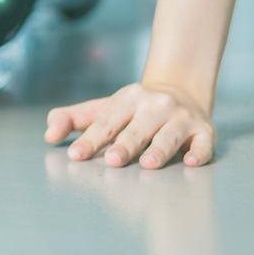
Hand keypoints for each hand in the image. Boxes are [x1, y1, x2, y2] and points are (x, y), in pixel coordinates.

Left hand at [43, 80, 214, 168]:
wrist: (182, 90)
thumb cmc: (134, 109)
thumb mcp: (104, 108)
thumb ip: (74, 119)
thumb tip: (48, 134)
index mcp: (127, 99)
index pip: (106, 122)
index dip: (90, 139)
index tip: (75, 155)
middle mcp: (155, 106)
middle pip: (137, 128)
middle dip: (125, 144)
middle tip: (112, 161)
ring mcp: (181, 117)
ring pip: (169, 135)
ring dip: (159, 149)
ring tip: (148, 164)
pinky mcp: (204, 130)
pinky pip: (203, 142)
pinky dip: (198, 152)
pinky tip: (190, 162)